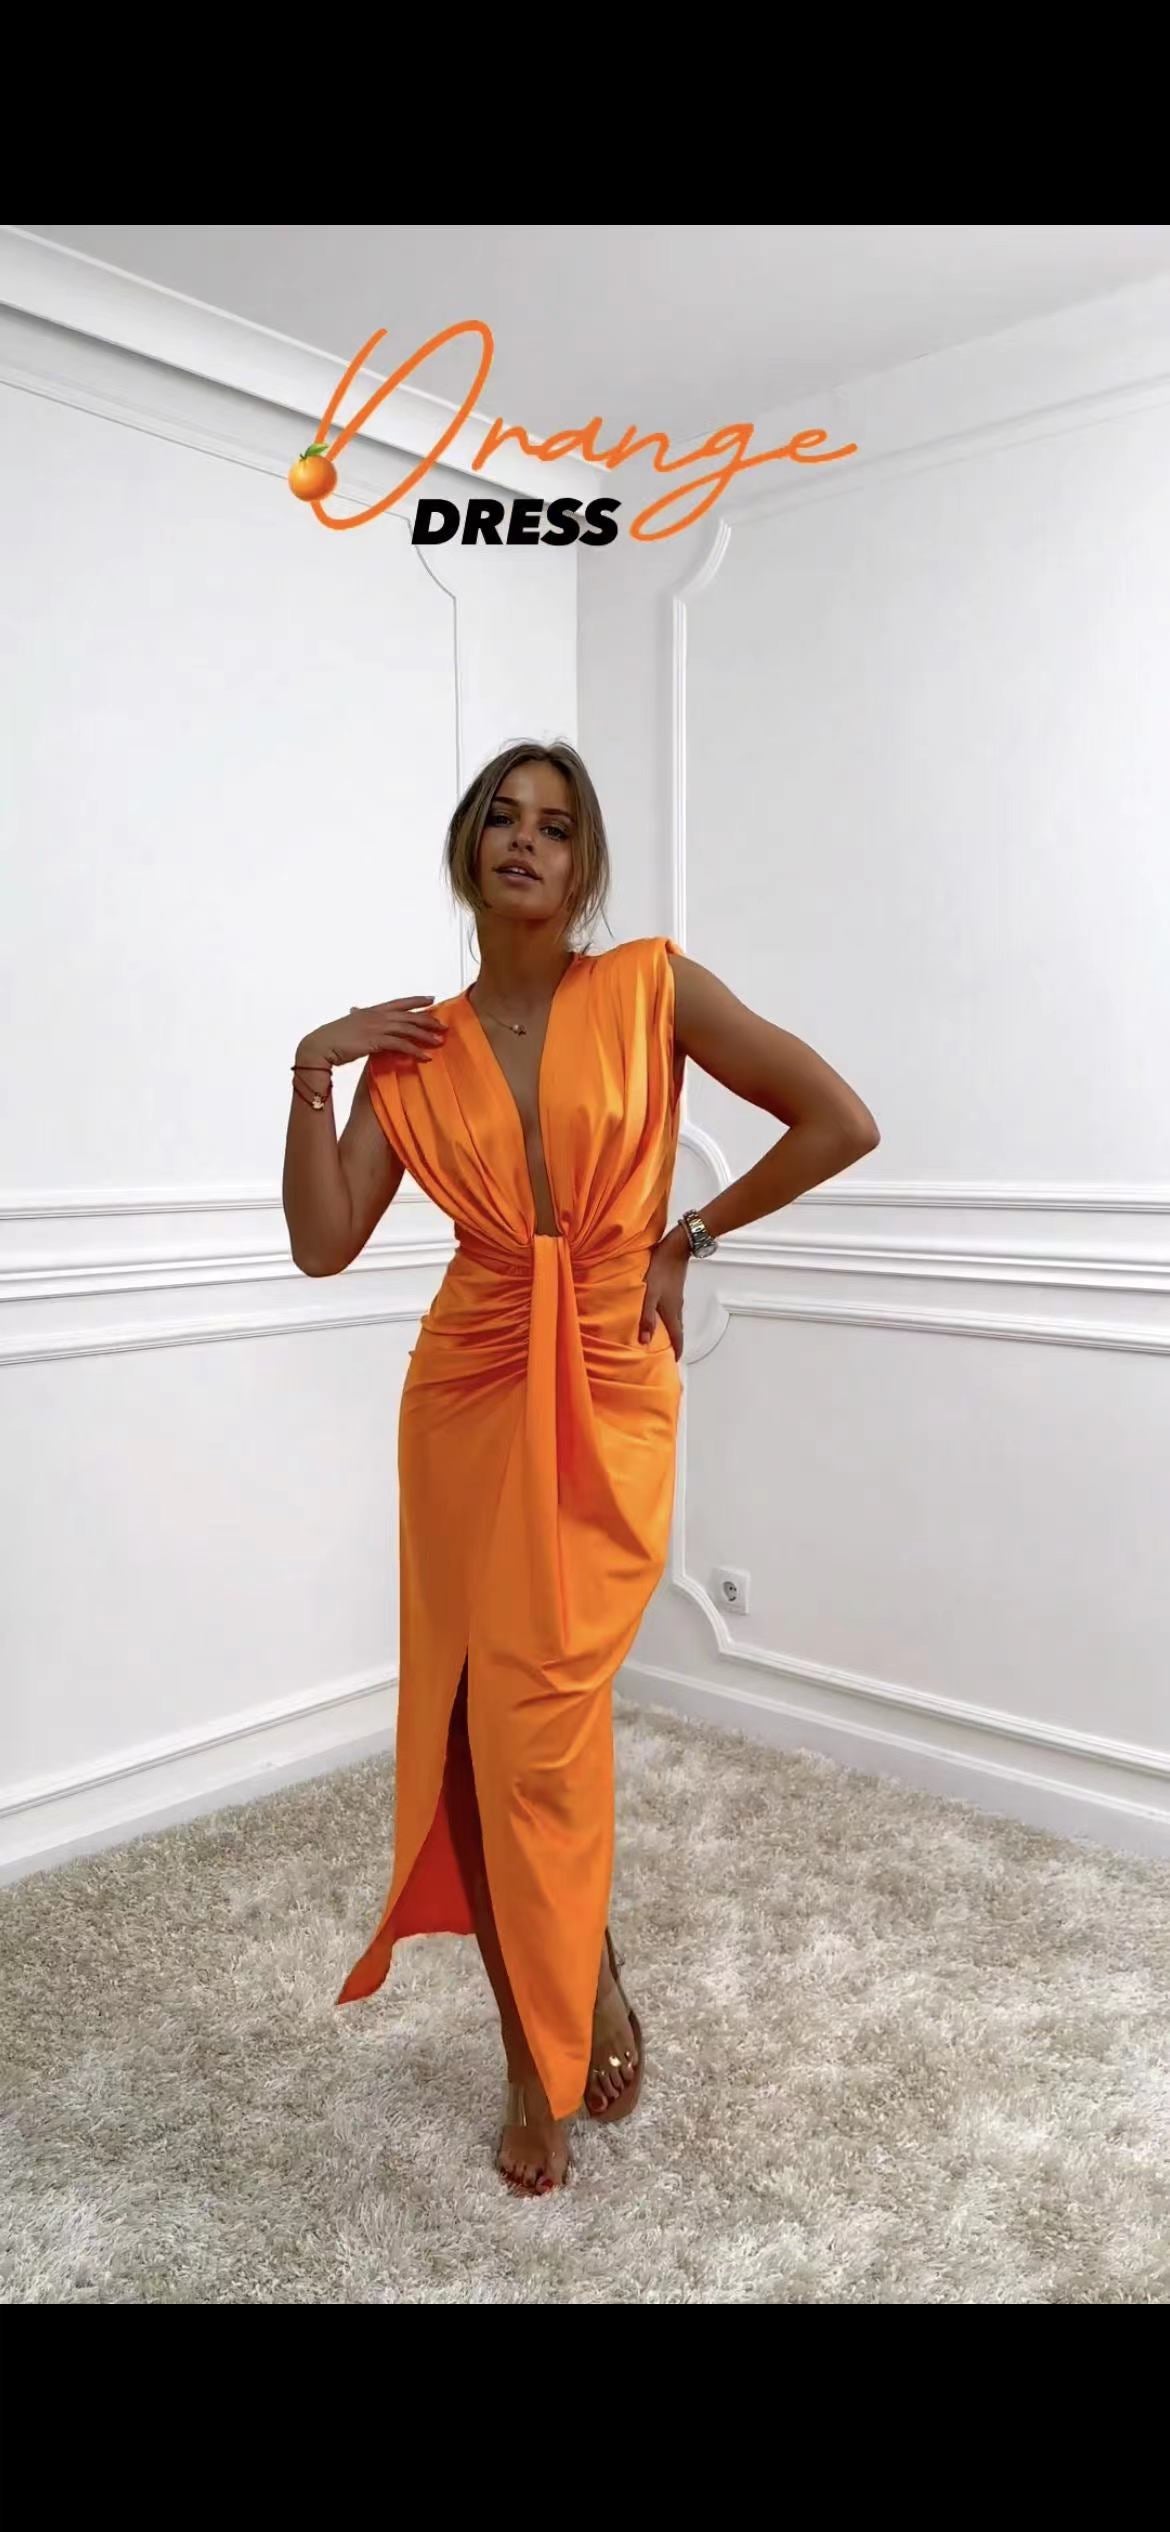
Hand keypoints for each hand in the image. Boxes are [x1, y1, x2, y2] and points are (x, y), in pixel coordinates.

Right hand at [296, 997, 446, 1069]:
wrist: (319, 1046)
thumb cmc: (331, 1038)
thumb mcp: (347, 1023)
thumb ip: (357, 1017)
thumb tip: (356, 1010)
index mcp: (371, 1011)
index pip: (399, 1002)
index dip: (416, 1000)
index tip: (431, 999)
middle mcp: (376, 1016)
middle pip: (409, 1015)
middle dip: (428, 1020)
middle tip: (443, 1025)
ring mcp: (376, 1027)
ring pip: (408, 1029)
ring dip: (426, 1035)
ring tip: (440, 1041)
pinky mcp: (376, 1041)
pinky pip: (401, 1045)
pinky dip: (416, 1051)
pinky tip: (426, 1057)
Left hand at [638, 1225, 689, 1355]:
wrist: (676, 1248)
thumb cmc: (661, 1270)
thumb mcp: (650, 1295)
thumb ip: (647, 1317)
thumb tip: (645, 1342)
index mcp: (672, 1312)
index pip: (677, 1337)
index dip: (676, 1351)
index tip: (674, 1362)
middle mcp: (677, 1307)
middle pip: (678, 1330)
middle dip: (674, 1343)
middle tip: (667, 1353)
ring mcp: (677, 1298)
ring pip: (675, 1319)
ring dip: (670, 1330)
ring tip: (661, 1337)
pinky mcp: (674, 1289)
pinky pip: (672, 1310)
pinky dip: (667, 1317)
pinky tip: (658, 1313)